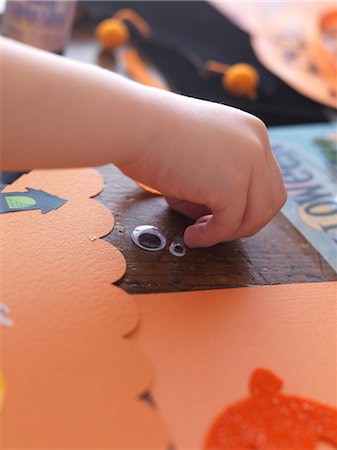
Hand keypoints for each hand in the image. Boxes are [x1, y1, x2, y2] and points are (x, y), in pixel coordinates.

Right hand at [122, 90, 286, 247]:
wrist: (134, 124)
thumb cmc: (153, 135)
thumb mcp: (197, 153)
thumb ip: (214, 179)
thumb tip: (212, 215)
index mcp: (251, 132)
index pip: (266, 179)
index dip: (246, 203)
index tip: (219, 214)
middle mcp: (257, 144)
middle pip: (272, 199)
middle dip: (245, 220)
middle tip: (214, 228)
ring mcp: (248, 163)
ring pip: (257, 216)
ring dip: (229, 231)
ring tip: (199, 232)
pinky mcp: (232, 185)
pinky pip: (228, 224)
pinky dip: (211, 237)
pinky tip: (191, 236)